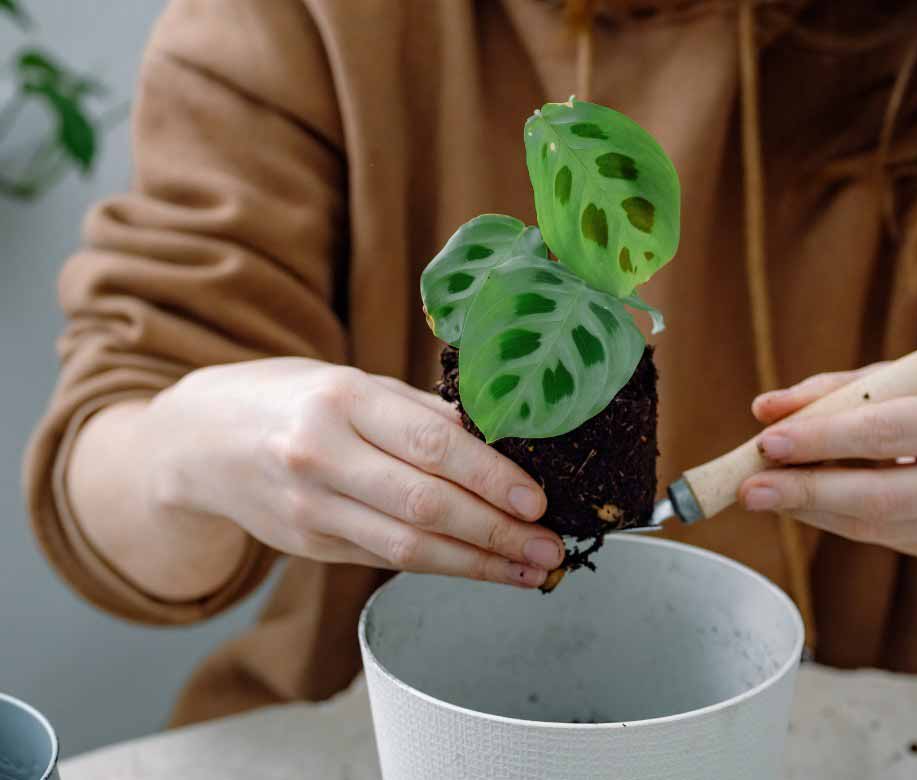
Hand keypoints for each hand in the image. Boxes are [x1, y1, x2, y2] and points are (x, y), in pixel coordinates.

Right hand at [145, 357, 562, 586]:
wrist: (197, 441)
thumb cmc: (292, 399)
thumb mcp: (354, 383)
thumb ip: (423, 413)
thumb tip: (504, 442)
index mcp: (341, 401)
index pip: (431, 446)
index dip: (491, 478)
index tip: (539, 500)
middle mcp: (321, 456)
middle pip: (424, 505)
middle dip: (497, 533)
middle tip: (550, 547)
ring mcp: (310, 508)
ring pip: (407, 547)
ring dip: (478, 565)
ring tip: (531, 570)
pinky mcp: (308, 544)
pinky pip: (385, 558)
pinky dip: (441, 567)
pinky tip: (482, 569)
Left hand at [739, 354, 916, 556]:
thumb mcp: (895, 375)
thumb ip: (831, 391)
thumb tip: (764, 409)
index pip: (887, 431)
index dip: (823, 439)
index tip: (767, 441)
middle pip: (884, 494)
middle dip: (808, 490)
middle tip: (749, 487)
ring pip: (878, 524)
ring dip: (811, 510)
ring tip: (762, 493)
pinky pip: (879, 536)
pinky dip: (831, 519)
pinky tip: (798, 503)